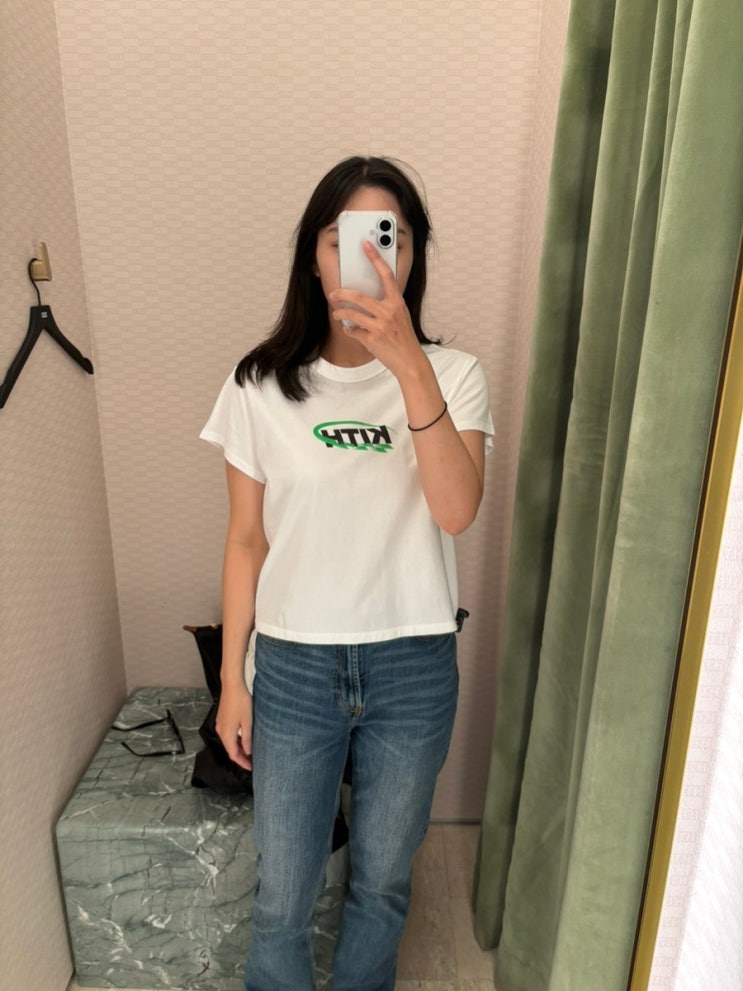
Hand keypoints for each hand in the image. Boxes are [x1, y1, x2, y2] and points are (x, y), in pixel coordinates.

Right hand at [215, 682, 252, 770]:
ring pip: (229, 741)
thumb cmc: (241, 702)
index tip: (251, 767)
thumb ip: (247, 738)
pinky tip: (243, 739)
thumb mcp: (247, 722)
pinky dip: (235, 740)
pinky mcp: (222, 718)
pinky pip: (228, 734)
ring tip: (249, 751)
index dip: (242, 762)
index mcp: (226, 734)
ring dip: (238, 748)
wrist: (232, 685)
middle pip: (230, 749)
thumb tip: (248, 751)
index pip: (233, 754)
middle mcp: (220, 731)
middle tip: (252, 761)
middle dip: (240, 756)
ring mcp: (220, 724)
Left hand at [329, 241, 425, 380]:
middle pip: (359, 296)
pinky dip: (349, 330)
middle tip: (333, 293)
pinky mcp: (371, 340)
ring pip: (351, 314)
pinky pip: (352, 331)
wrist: (410, 361)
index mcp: (397, 303)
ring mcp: (380, 327)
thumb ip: (388, 305)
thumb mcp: (401, 316)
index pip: (386, 275)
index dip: (376, 258)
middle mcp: (389, 312)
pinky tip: (350, 330)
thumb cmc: (404, 338)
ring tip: (336, 313)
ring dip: (340, 313)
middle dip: (342, 294)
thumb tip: (368, 297)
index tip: (366, 245)